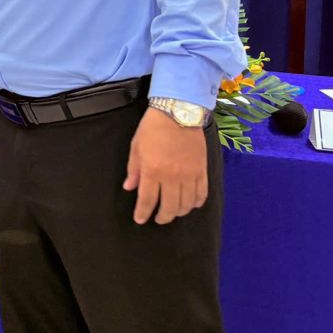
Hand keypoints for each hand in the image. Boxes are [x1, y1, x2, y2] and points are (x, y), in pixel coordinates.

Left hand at [124, 106, 209, 224]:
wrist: (177, 112)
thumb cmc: (152, 128)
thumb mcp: (136, 147)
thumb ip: (133, 170)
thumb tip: (129, 187)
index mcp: (153, 171)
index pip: (147, 200)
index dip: (143, 213)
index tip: (140, 220)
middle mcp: (172, 177)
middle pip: (169, 207)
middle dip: (162, 217)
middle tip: (158, 219)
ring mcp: (190, 175)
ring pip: (186, 204)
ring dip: (179, 212)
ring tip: (173, 212)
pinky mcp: (202, 171)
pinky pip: (202, 194)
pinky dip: (196, 203)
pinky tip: (191, 204)